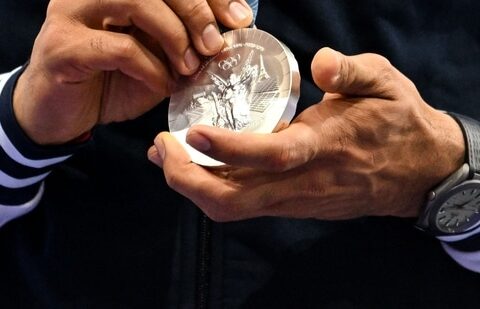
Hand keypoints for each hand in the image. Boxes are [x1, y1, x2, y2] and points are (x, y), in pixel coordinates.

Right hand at [13, 0, 252, 144]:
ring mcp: (73, 13)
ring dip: (174, 36)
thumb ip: (183, 45)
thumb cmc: (111, 83)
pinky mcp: (62, 45)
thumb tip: (225, 37)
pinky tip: (161, 86)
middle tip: (214, 45)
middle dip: (197, 12)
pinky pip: (119, 48)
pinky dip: (150, 69)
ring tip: (189, 67)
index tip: (240, 18)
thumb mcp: (157, 61)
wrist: (63, 114)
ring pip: (137, 1)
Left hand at [149, 47, 464, 221]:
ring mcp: (294, 200)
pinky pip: (242, 205)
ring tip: (166, 155)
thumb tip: (320, 62)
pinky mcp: (292, 206)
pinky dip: (211, 189)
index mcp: (325, 147)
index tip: (190, 132)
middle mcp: (303, 182)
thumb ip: (353, 70)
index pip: (271, 156)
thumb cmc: (398, 124)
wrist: (419, 173)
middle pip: (233, 200)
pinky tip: (198, 166)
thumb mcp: (386, 83)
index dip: (227, 150)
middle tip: (159, 148)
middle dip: (186, 181)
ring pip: (232, 209)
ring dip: (191, 187)